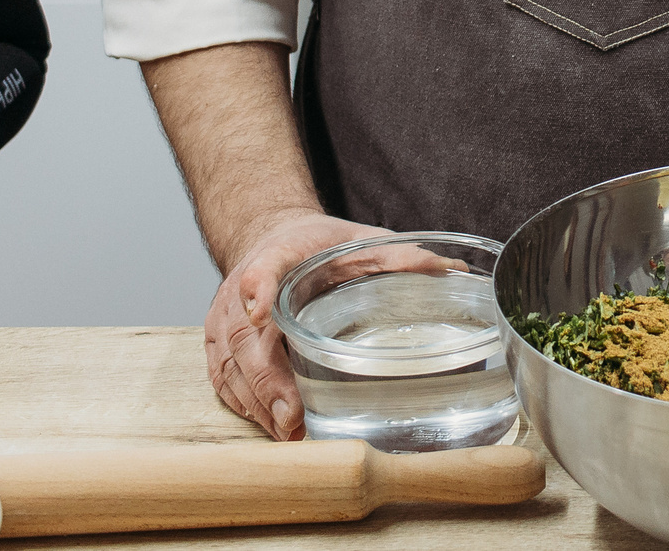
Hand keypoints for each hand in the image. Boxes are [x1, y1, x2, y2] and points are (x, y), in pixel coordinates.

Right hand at [204, 210, 390, 438]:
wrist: (267, 237)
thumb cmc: (314, 245)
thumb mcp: (356, 239)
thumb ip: (396, 255)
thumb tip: (450, 270)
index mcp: (278, 254)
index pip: (264, 266)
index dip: (259, 286)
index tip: (259, 310)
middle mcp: (241, 288)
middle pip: (245, 334)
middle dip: (266, 378)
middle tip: (291, 414)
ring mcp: (224, 318)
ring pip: (231, 364)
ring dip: (258, 402)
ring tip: (288, 432)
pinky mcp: (218, 342)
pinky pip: (224, 378)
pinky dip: (246, 405)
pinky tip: (272, 426)